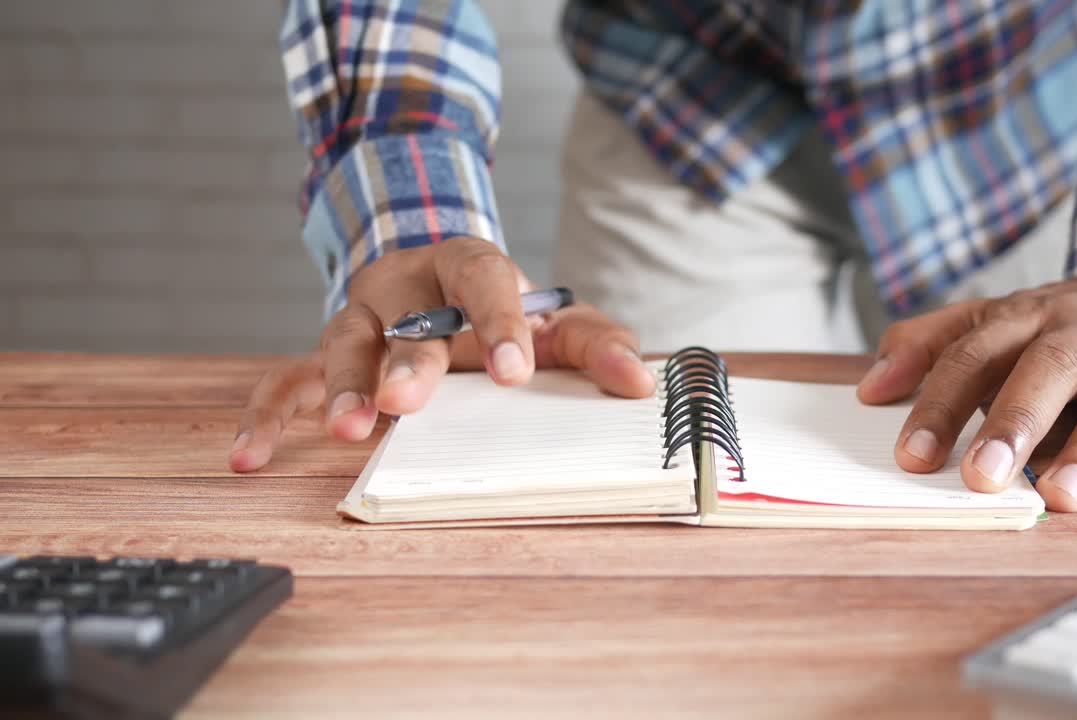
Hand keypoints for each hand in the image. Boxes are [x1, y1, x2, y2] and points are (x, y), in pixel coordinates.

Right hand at [228, 237, 654, 471]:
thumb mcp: (555, 320)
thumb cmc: (503, 313)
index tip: (513, 371)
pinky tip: (249, 458)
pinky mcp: (326, 354)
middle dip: (405, 359)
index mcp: (466, 266)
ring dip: (343, 386)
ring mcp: (360, 318)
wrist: (437, 280)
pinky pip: (286, 380)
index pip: (483, 280)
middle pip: (403, 316)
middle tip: (408, 402)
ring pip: (341, 342)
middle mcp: (406, 286)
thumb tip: (639, 385)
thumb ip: (595, 344)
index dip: (497, 322)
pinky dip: (267, 416)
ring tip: (348, 430)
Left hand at [856, 275, 1076, 511]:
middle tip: (982, 477)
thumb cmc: (1062, 326)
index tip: (911, 458)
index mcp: (1028, 315)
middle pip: (1049, 368)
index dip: (940, 406)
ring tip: (1062, 494)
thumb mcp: (993, 322)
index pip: (975, 356)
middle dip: (1014, 423)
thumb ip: (928, 347)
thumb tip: (869, 389)